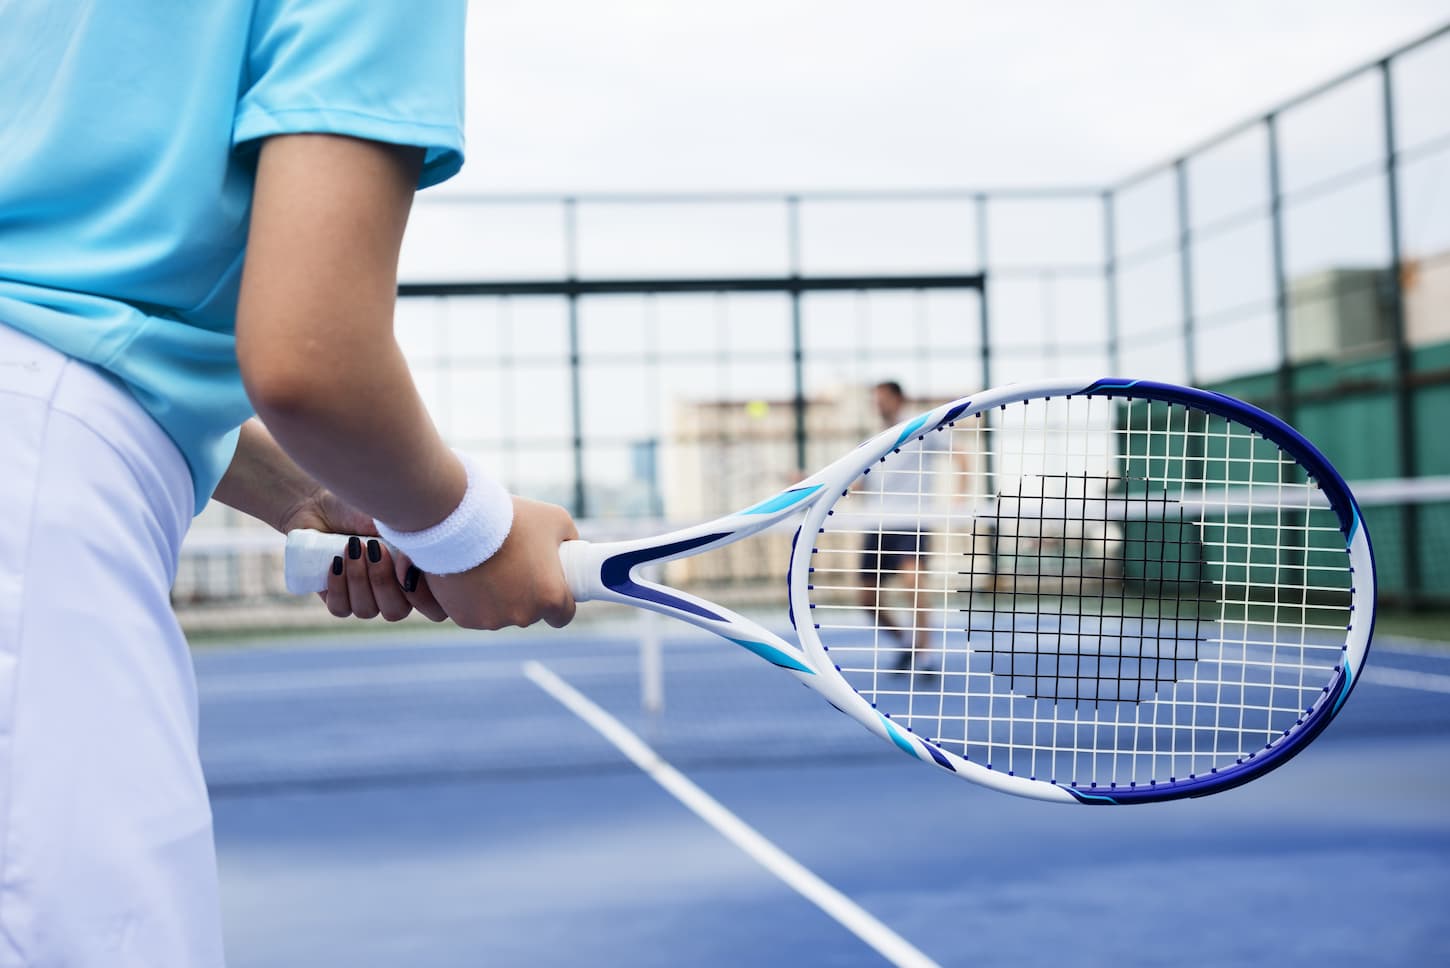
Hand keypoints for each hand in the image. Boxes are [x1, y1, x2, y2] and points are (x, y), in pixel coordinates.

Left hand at [279, 487, 445, 621]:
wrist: (325, 505)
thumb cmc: (365, 510)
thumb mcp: (392, 522)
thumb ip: (410, 543)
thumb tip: (414, 562)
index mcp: (415, 578)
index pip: (433, 607)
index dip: (423, 595)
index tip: (407, 561)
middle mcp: (392, 594)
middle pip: (396, 612)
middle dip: (382, 580)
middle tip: (374, 548)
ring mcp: (364, 600)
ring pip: (366, 611)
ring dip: (358, 578)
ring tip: (352, 547)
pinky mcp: (336, 599)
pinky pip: (340, 608)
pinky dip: (338, 585)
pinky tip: (336, 561)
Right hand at [424, 497, 578, 629]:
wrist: (459, 518)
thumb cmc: (511, 517)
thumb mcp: (555, 519)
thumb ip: (569, 540)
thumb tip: (571, 549)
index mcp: (550, 596)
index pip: (563, 615)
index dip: (559, 602)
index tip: (550, 589)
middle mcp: (523, 615)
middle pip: (530, 613)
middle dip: (525, 595)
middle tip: (514, 566)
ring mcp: (492, 619)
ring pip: (501, 614)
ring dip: (499, 598)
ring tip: (489, 566)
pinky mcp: (465, 618)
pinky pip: (475, 612)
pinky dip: (474, 599)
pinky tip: (471, 576)